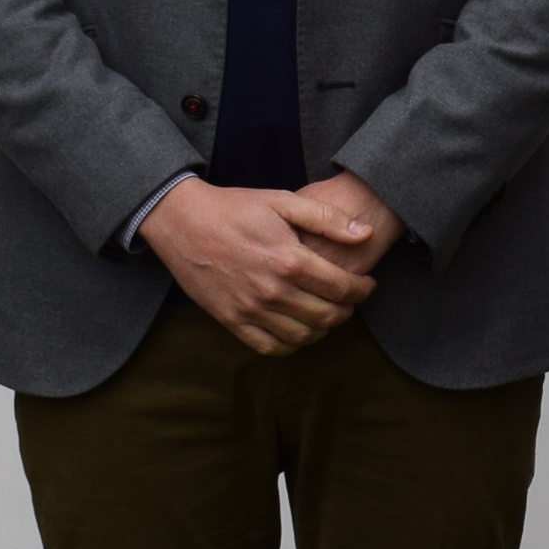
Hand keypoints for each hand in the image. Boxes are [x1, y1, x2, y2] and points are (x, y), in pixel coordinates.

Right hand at [141, 172, 397, 354]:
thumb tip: (364, 235)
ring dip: (323, 329)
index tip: (367, 284)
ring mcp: (250, 310)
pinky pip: (270, 347)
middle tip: (349, 300)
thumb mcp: (282, 201)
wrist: (181, 221)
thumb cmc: (234, 207)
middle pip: (328, 316)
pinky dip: (291, 344)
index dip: (363, 290)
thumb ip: (327, 218)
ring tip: (326, 313)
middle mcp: (272, 290)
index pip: (343, 288)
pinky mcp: (231, 320)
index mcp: (289, 260)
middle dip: (347, 310)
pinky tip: (297, 328)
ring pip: (303, 336)